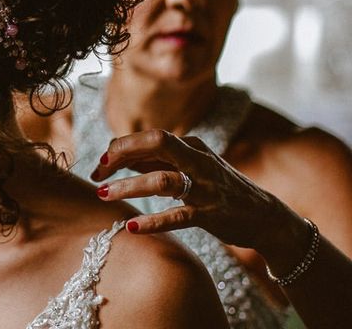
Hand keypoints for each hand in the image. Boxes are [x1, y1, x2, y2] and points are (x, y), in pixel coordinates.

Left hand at [92, 129, 289, 250]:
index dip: (120, 148)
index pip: (149, 138)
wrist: (265, 216)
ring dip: (129, 187)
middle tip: (99, 173)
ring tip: (104, 195)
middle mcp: (198, 160)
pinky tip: (132, 226)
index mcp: (191, 146)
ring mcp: (205, 187)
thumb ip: (158, 162)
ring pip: (162, 180)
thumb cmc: (218, 188)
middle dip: (123, 154)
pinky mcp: (209, 214)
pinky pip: (177, 216)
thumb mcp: (191, 167)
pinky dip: (153, 221)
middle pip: (158, 143)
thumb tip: (121, 158)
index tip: (100, 165)